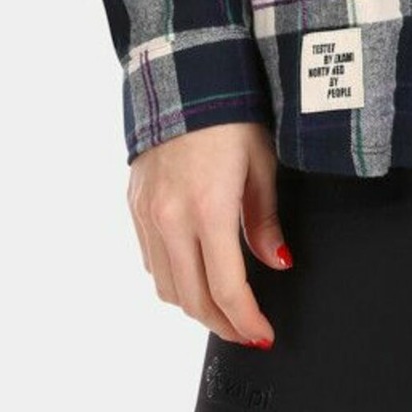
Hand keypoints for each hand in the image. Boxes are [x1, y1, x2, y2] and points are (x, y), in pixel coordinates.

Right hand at [127, 121, 291, 346]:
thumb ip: (265, 219)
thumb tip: (276, 263)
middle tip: (246, 331)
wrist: (183, 76)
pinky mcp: (135, 206)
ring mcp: (148, 214)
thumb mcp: (262, 161)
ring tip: (223, 309)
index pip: (226, 288)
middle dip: (223, 324)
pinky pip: (151, 261)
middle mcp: (171, 217)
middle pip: (193, 299)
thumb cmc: (231, 112)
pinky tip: (195, 274)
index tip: (262, 335)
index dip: (247, 321)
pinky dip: (174, 279)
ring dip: (196, 307)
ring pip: (167, 287)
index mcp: (208, 207)